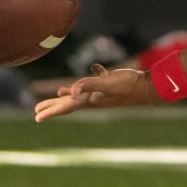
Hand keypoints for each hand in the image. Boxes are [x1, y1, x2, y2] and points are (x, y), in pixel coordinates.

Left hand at [34, 63, 155, 121]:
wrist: (150, 87)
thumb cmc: (129, 85)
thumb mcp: (107, 83)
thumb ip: (89, 85)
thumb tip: (72, 90)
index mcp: (90, 100)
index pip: (66, 106)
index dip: (51, 110)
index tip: (36, 117)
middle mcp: (94, 98)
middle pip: (68, 103)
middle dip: (53, 105)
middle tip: (37, 110)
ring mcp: (103, 92)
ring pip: (80, 93)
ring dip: (68, 94)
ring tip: (58, 93)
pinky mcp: (112, 84)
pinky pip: (96, 80)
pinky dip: (91, 77)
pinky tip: (94, 69)